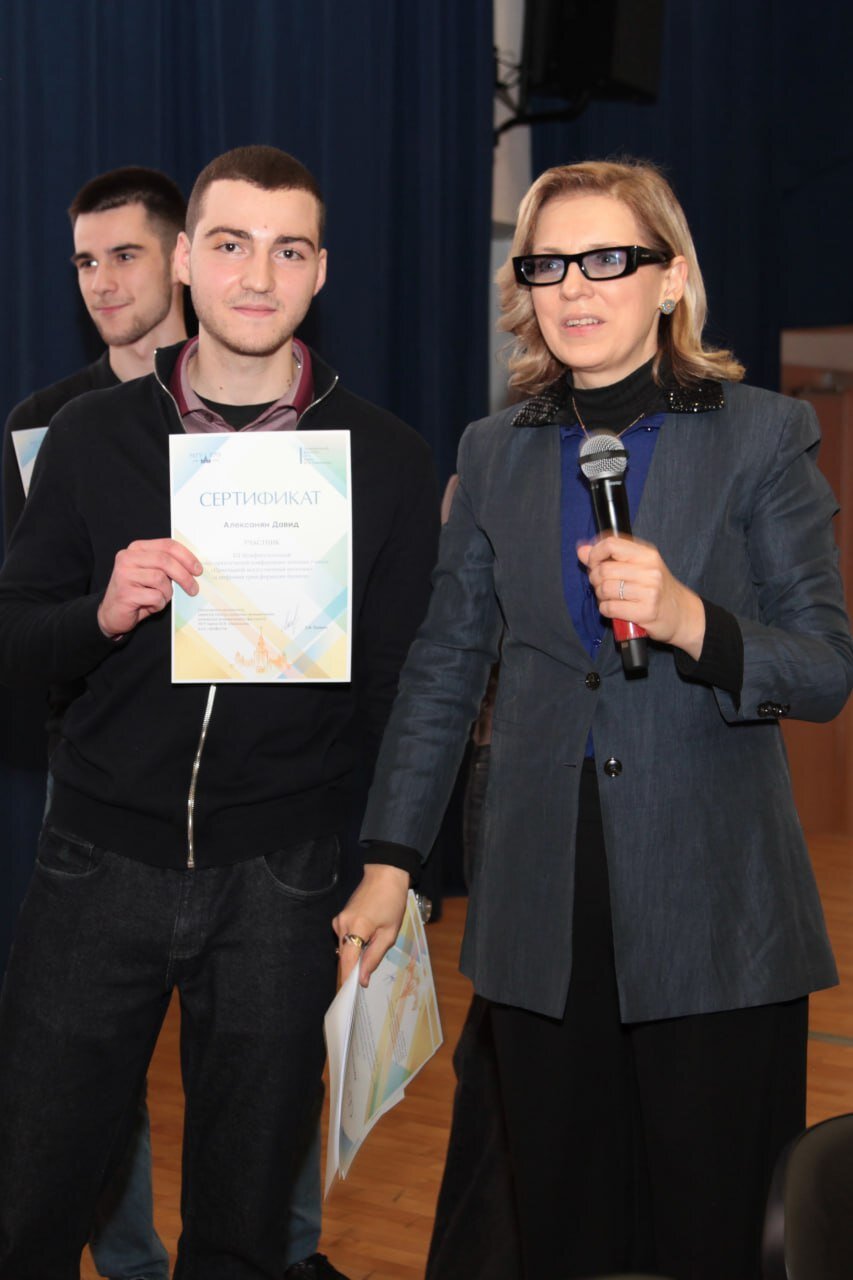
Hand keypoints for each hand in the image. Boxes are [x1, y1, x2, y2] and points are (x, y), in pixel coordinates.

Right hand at [97, 538, 202, 638]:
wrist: (112, 614)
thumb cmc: (137, 593)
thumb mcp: (152, 575)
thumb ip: (167, 567)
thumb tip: (194, 569)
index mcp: (137, 549)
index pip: (167, 545)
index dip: (186, 557)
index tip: (198, 570)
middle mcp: (128, 558)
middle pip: (165, 561)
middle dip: (184, 576)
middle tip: (193, 589)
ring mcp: (124, 574)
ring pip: (160, 579)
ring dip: (167, 593)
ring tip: (159, 598)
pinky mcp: (125, 592)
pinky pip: (154, 597)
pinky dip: (158, 604)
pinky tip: (149, 605)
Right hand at [333, 864, 409, 987]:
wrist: (385, 874)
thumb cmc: (392, 902)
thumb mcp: (389, 932)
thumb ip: (374, 956)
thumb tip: (363, 978)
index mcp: (355, 928)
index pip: (347, 962)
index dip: (350, 979)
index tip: (354, 993)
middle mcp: (341, 925)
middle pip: (345, 956)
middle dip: (355, 967)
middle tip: (368, 975)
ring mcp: (339, 920)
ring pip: (345, 947)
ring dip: (356, 954)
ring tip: (373, 948)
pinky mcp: (340, 917)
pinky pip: (345, 937)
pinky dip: (355, 943)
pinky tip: (368, 937)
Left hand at [577, 534, 704, 658]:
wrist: (682, 614)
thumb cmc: (657, 589)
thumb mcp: (639, 567)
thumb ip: (610, 557)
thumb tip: (582, 550)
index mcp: (647, 554)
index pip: (610, 544)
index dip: (595, 554)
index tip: (593, 563)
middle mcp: (650, 570)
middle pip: (604, 569)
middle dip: (596, 580)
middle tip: (603, 586)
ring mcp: (649, 591)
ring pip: (605, 589)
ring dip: (601, 596)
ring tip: (610, 598)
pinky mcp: (646, 612)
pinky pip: (610, 608)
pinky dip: (606, 610)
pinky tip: (615, 609)